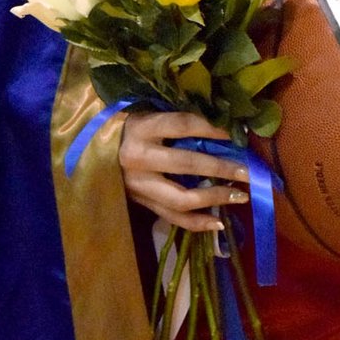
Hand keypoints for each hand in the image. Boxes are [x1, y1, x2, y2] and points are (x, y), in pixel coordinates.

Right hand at [119, 111, 250, 231]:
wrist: (92, 150)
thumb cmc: (129, 128)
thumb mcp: (148, 116)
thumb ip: (177, 122)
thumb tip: (223, 125)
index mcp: (141, 128)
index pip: (183, 125)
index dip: (212, 128)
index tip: (237, 132)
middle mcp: (138, 158)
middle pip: (187, 164)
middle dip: (221, 167)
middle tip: (247, 170)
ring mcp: (138, 185)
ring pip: (182, 198)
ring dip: (215, 198)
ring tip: (240, 196)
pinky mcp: (141, 203)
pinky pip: (173, 218)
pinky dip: (197, 223)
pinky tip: (219, 223)